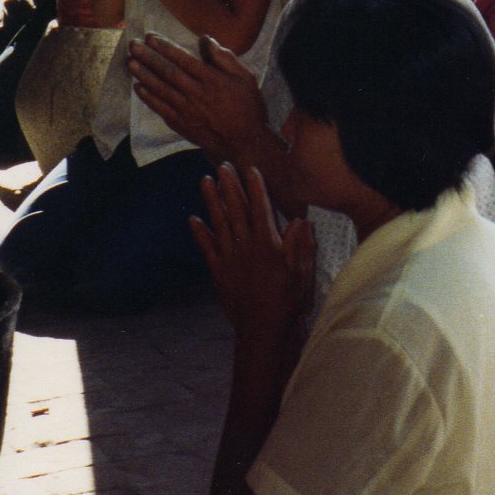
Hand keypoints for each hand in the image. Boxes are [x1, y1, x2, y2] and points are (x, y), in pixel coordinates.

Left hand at [128, 32, 268, 159]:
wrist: (244, 142)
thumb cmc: (248, 107)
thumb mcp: (245, 78)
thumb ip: (225, 58)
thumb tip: (205, 39)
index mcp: (211, 79)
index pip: (182, 58)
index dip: (165, 47)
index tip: (150, 37)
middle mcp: (195, 93)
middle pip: (167, 72)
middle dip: (148, 57)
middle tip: (133, 45)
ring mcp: (186, 110)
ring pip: (160, 89)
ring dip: (143, 74)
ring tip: (130, 62)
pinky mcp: (181, 124)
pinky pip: (161, 108)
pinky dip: (148, 97)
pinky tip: (138, 87)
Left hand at [191, 162, 314, 337]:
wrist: (263, 329)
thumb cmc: (287, 301)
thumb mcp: (301, 273)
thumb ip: (299, 246)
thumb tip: (300, 220)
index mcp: (267, 245)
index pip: (261, 209)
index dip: (255, 188)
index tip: (250, 169)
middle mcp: (246, 247)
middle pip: (236, 211)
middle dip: (230, 186)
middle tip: (223, 166)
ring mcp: (230, 259)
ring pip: (219, 224)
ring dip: (212, 202)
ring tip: (205, 181)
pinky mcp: (219, 272)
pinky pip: (207, 249)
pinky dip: (200, 233)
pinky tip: (193, 219)